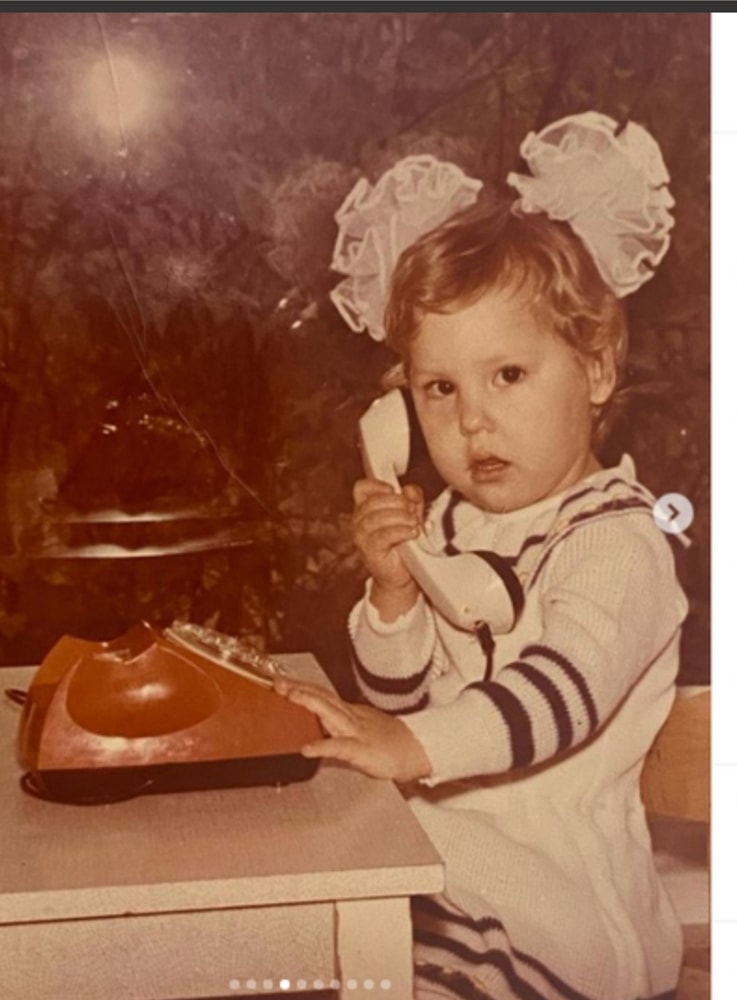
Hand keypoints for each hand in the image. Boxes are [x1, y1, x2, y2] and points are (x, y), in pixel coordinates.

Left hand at [274, 677, 431, 783]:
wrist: (416, 749)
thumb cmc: (388, 741)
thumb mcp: (361, 727)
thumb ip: (339, 725)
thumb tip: (318, 723)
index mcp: (348, 712)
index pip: (322, 694)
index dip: (302, 686)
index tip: (281, 680)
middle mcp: (350, 717)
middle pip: (323, 697)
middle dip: (300, 688)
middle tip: (278, 683)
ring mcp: (356, 731)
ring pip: (330, 713)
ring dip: (310, 703)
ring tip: (291, 697)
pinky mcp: (362, 750)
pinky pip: (340, 747)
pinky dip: (323, 745)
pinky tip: (307, 748)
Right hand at [352, 478, 423, 619]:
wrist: (402, 574)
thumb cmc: (404, 543)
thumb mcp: (411, 515)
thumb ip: (412, 500)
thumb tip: (410, 490)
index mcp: (365, 508)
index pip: (362, 488)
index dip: (378, 485)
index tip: (394, 491)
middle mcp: (359, 521)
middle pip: (373, 501)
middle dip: (397, 503)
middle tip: (412, 511)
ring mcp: (361, 537)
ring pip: (377, 517)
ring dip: (401, 517)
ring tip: (414, 523)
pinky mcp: (369, 551)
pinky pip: (383, 535)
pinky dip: (401, 531)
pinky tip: (412, 533)